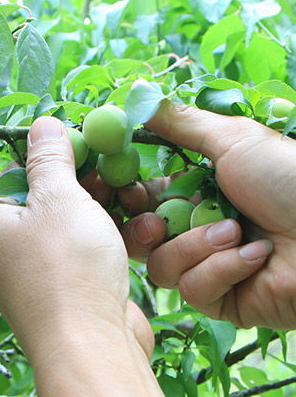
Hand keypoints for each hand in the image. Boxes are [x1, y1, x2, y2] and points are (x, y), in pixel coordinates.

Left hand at [0, 117, 152, 364]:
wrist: (93, 348)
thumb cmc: (67, 265)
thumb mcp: (58, 197)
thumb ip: (49, 157)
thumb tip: (42, 124)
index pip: (10, 174)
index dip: (45, 157)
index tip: (82, 146)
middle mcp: (6, 250)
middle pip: (45, 198)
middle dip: (83, 182)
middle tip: (115, 168)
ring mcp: (38, 273)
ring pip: (72, 225)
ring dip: (105, 208)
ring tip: (133, 196)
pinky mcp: (70, 290)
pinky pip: (87, 252)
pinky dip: (110, 238)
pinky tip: (139, 229)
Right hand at [117, 100, 295, 329]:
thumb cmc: (290, 180)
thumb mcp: (234, 140)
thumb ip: (182, 123)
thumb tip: (139, 96)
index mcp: (197, 192)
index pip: (143, 199)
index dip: (126, 197)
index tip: (118, 189)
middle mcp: (197, 230)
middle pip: (140, 239)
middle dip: (144, 230)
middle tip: (157, 223)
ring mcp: (208, 267)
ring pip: (162, 267)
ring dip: (199, 247)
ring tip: (236, 232)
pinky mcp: (222, 300)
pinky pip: (193, 289)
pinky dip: (222, 269)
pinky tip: (256, 258)